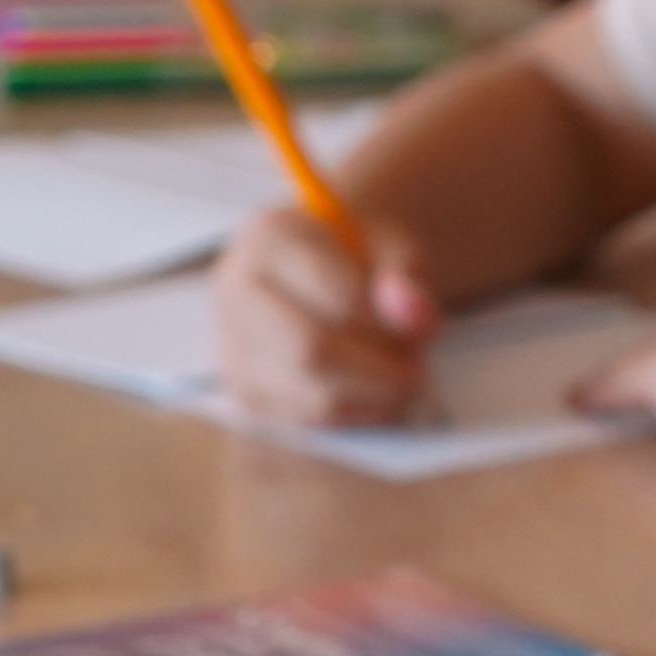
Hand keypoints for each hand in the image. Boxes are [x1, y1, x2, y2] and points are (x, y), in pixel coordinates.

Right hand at [211, 201, 437, 424]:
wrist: (327, 264)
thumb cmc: (362, 252)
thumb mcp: (393, 243)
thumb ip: (409, 274)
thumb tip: (416, 316)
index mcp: (270, 237)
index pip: (336, 292)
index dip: (388, 322)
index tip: (423, 329)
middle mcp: (236, 289)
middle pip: (311, 349)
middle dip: (379, 369)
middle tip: (420, 371)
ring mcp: (233, 343)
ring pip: (308, 393)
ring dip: (372, 396)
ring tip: (403, 379)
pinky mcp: (246, 388)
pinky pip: (307, 418)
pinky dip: (356, 413)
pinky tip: (379, 394)